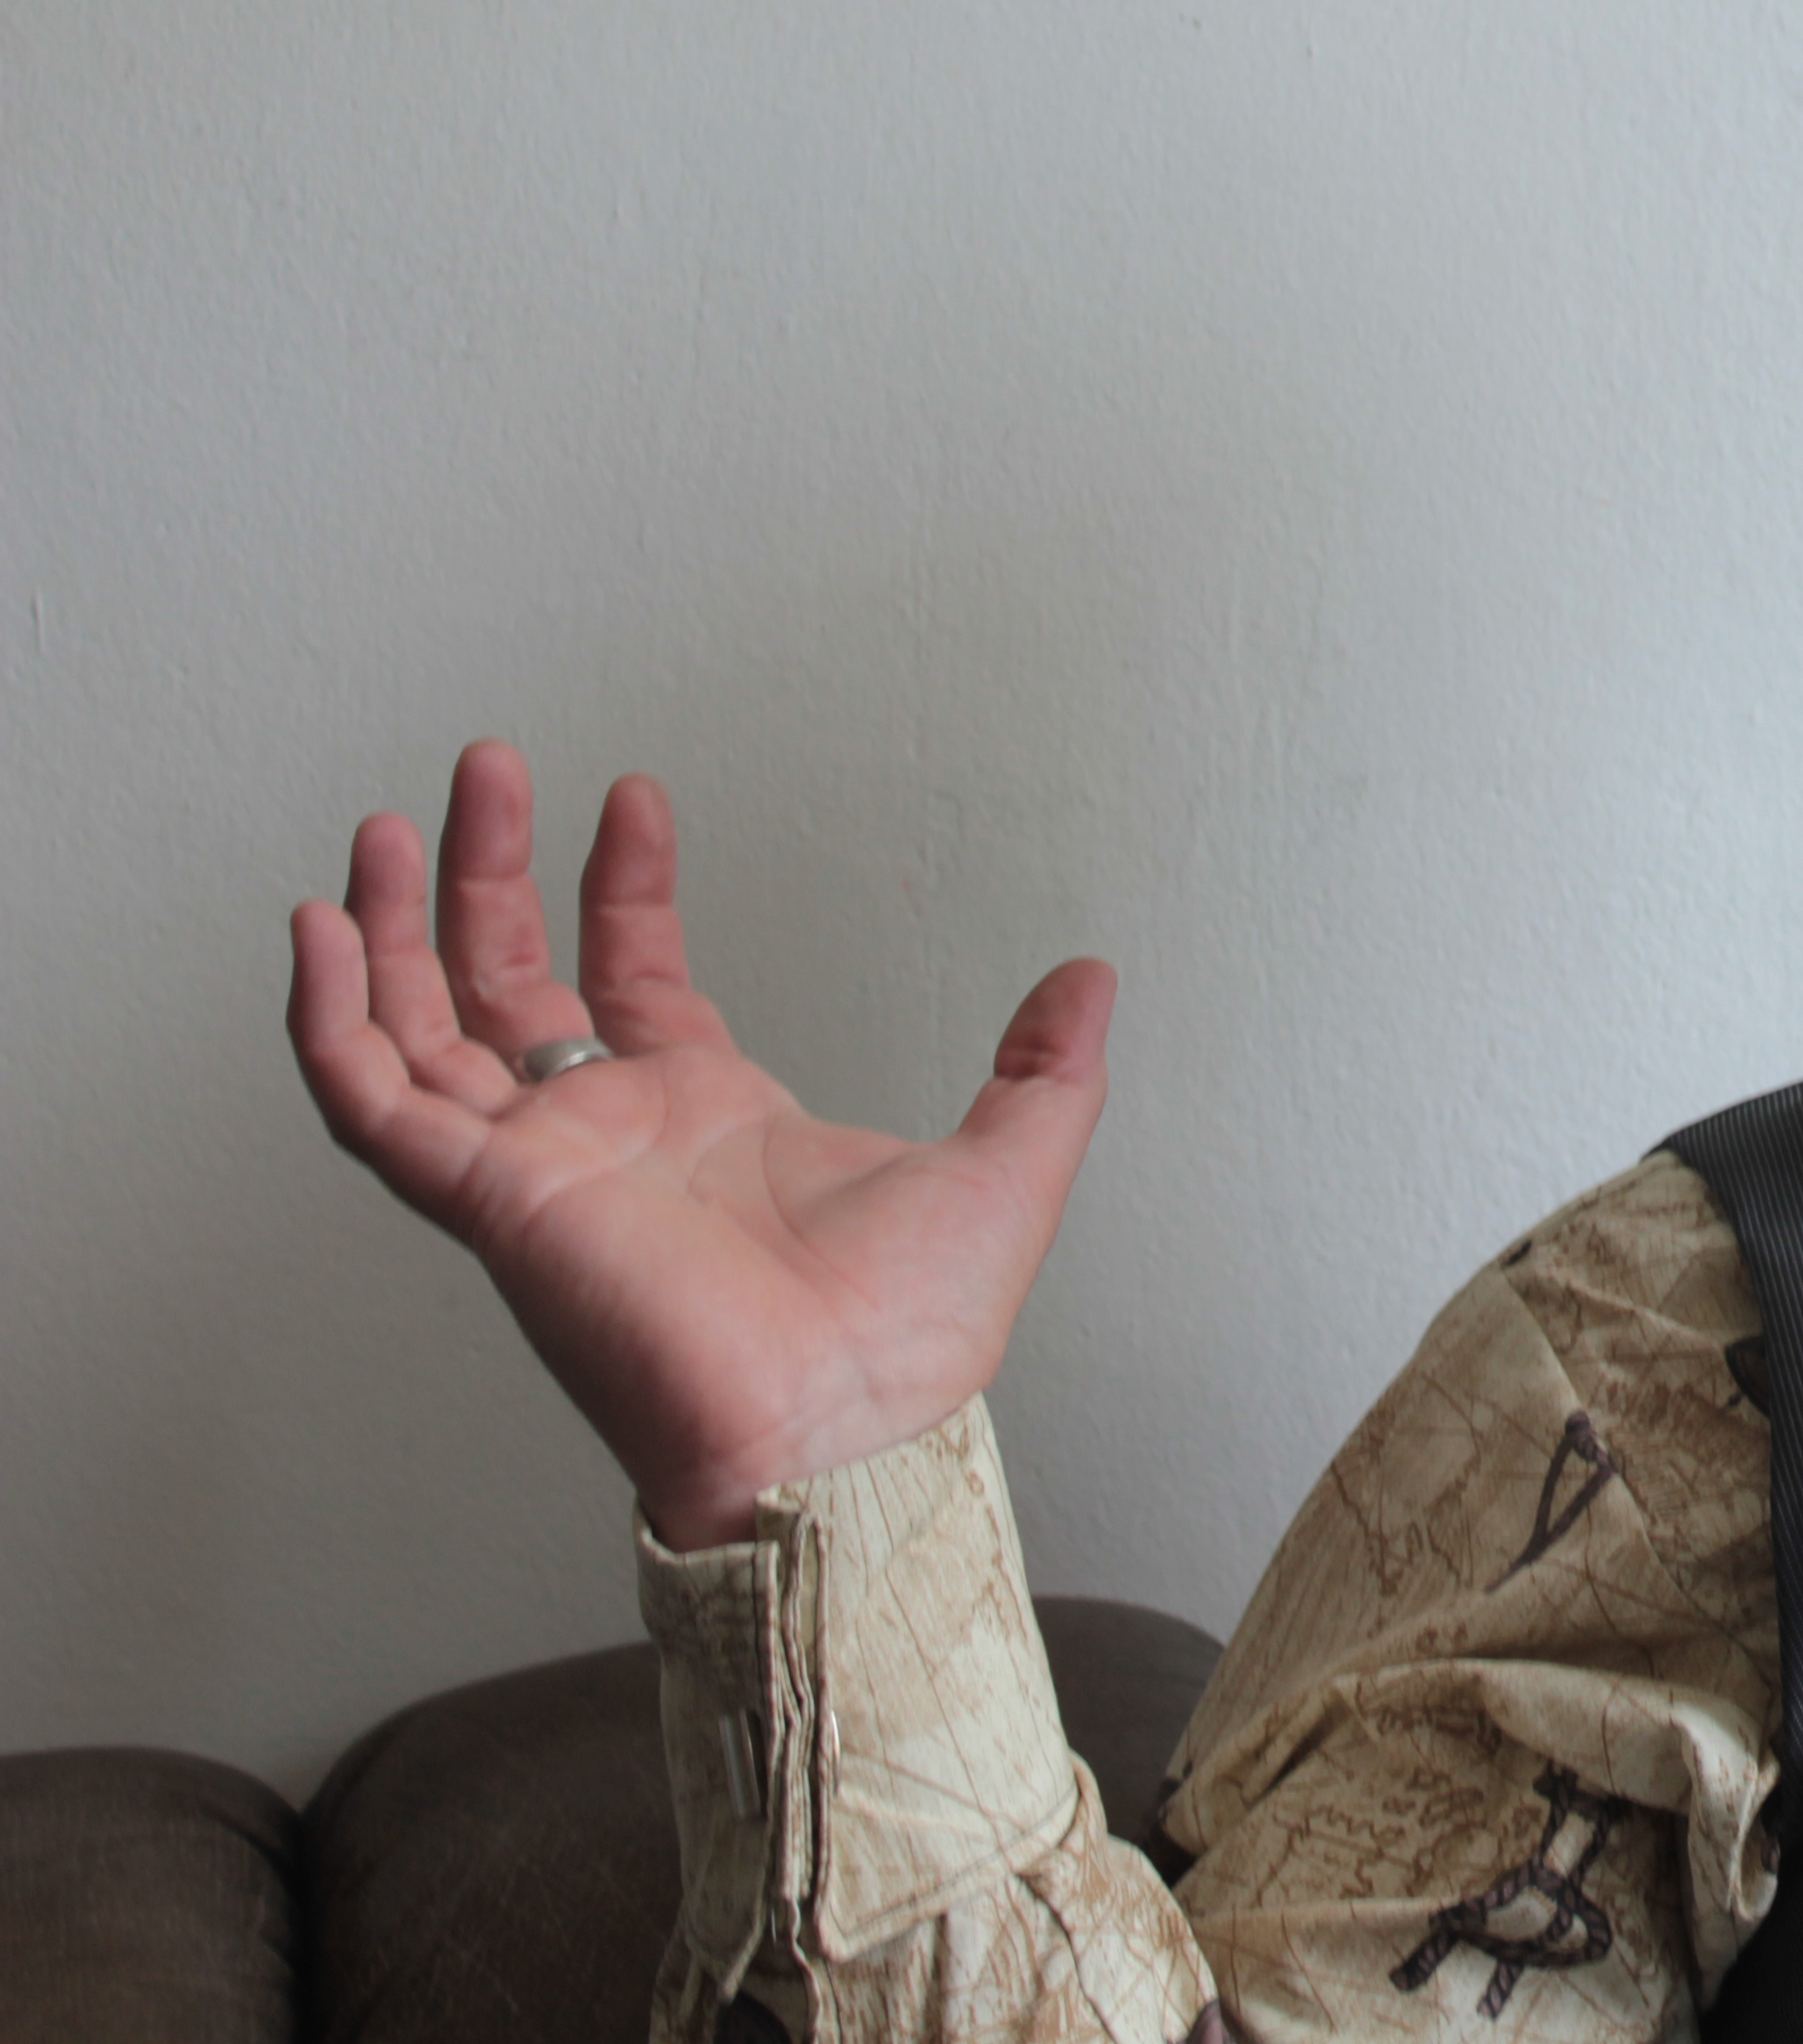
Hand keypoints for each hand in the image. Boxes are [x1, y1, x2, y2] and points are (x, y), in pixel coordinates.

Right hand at [285, 739, 1112, 1546]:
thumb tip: (1092, 984)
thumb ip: (1048, 1067)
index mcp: (706, 1115)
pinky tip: (320, 932)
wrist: (849, 1422)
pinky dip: (331, 1022)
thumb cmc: (910, 1339)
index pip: (631, 972)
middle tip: (484, 768)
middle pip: (508, 980)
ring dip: (395, 927)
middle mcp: (607, 1134)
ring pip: (423, 1028)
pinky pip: (374, 1106)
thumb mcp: (1008, 1162)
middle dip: (486, 875)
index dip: (623, 883)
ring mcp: (539, 1166)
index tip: (632, 797)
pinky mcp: (493, 1201)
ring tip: (385, 825)